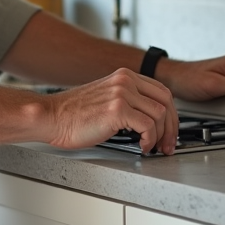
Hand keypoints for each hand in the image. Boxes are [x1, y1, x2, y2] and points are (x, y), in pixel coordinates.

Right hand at [42, 68, 178, 155]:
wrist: (52, 117)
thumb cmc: (74, 114)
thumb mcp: (106, 98)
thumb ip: (128, 101)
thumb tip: (151, 119)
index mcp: (124, 76)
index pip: (162, 91)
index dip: (171, 114)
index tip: (170, 130)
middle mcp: (125, 81)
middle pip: (167, 101)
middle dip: (173, 126)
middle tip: (169, 144)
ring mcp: (122, 93)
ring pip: (160, 115)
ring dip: (161, 136)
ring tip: (153, 147)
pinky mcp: (117, 110)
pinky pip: (148, 126)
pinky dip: (150, 140)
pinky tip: (142, 146)